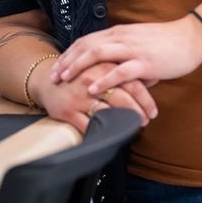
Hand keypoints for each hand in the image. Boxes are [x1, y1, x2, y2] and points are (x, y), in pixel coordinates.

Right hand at [30, 60, 157, 133]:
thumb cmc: (80, 74)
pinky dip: (101, 132)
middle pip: (122, 98)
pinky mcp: (69, 111)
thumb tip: (152, 79)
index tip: (153, 111)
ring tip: (133, 127)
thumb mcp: (101, 66)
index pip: (132, 83)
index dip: (146, 99)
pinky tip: (111, 135)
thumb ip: (123, 71)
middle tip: (146, 121)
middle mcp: (92, 80)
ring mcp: (80, 96)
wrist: (48, 80)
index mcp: (103, 66)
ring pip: (108, 112)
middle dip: (138, 113)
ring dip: (124, 123)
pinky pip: (89, 125)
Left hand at [50, 17, 201, 95]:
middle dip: (66, 61)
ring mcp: (132, 49)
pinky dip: (102, 80)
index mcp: (119, 33)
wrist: (191, 38)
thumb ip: (126, 59)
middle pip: (85, 46)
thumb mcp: (140, 46)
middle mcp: (121, 38)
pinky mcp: (145, 63)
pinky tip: (92, 88)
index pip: (87, 41)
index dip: (70, 53)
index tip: (57, 66)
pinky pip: (119, 71)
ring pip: (96, 54)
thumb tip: (118, 78)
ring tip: (65, 80)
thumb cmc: (168, 44)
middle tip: (53, 76)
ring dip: (77, 67)